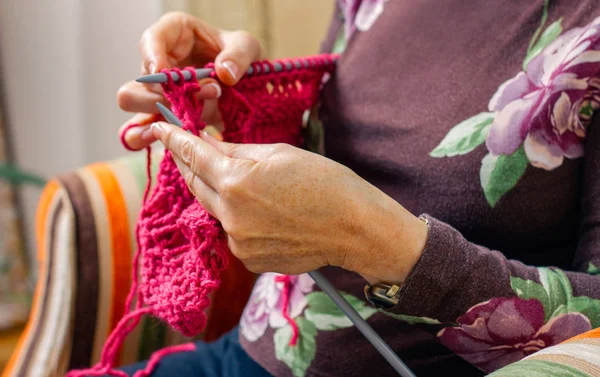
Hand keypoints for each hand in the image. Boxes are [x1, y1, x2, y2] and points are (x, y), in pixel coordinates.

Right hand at [117, 12, 264, 149]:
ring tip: (187, 121)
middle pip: (138, 80)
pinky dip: (146, 137)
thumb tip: (224, 73)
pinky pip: (138, 129)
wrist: (244, 85)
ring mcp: (156, 91)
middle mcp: (158, 63)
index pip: (151, 41)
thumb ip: (239, 55)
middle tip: (199, 98)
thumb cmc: (239, 57)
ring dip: (160, 115)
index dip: (152, 57)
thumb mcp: (247, 47)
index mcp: (173, 34)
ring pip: (132, 102)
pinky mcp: (161, 115)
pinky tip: (166, 143)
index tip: (164, 73)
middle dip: (166, 95)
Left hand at [150, 121, 428, 283]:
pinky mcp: (248, 259)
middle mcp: (230, 215)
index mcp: (237, 181)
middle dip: (191, 165)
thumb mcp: (281, 154)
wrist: (356, 229)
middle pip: (196, 184)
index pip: (192, 156)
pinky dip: (237, 217)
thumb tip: (209, 145)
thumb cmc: (327, 183)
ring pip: (214, 209)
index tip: (159, 128)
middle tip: (193, 150)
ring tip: (249, 183)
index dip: (174, 139)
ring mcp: (238, 241)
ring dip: (219, 192)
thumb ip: (237, 151)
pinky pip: (232, 231)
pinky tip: (265, 211)